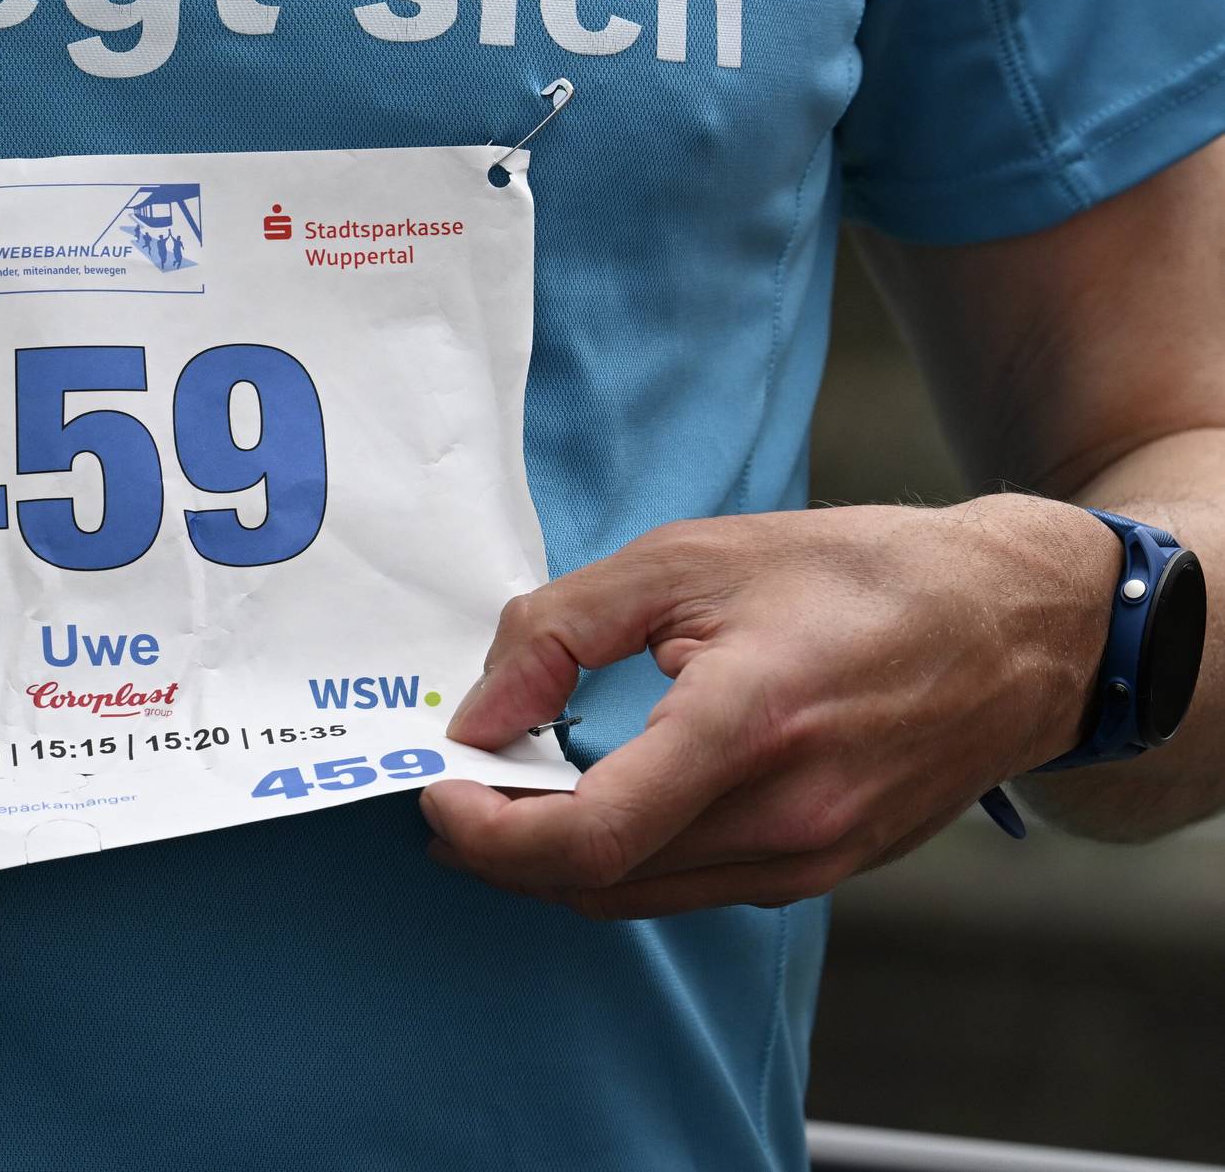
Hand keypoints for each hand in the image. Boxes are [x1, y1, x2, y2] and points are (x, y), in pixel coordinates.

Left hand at [419, 495, 1120, 918]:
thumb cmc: (858, 575)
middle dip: (500, 846)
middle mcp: (785, 818)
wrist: (1019, 627)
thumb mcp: (688, 558)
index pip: (590, 836)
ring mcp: (810, 862)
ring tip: (505, 794)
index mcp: (750, 726)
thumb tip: (477, 715)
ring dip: (552, 860)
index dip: (489, 831)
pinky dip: (619, 859)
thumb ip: (560, 631)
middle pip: (596, 880)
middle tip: (449, 789)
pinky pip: (686, 888)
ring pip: (635, 896)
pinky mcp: (821, 875)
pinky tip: (591, 803)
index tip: (435, 788)